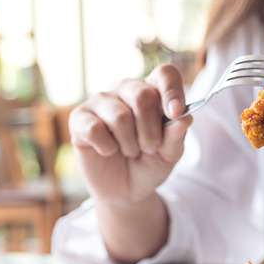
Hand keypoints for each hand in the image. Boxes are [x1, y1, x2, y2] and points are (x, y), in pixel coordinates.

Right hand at [68, 63, 192, 207]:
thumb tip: (184, 119)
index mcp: (153, 91)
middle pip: (142, 96)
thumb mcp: (170, 155)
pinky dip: (107, 147)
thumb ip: (177, 137)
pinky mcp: (80, 118)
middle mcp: (126, 89)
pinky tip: (108, 151)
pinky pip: (95, 129)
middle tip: (150, 148)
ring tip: (131, 151)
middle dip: (151, 131)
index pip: (165, 74)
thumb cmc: (149, 164)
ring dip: (130, 143)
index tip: (175, 113)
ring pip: (120, 116)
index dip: (172, 91)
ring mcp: (101, 101)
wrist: (125, 190)